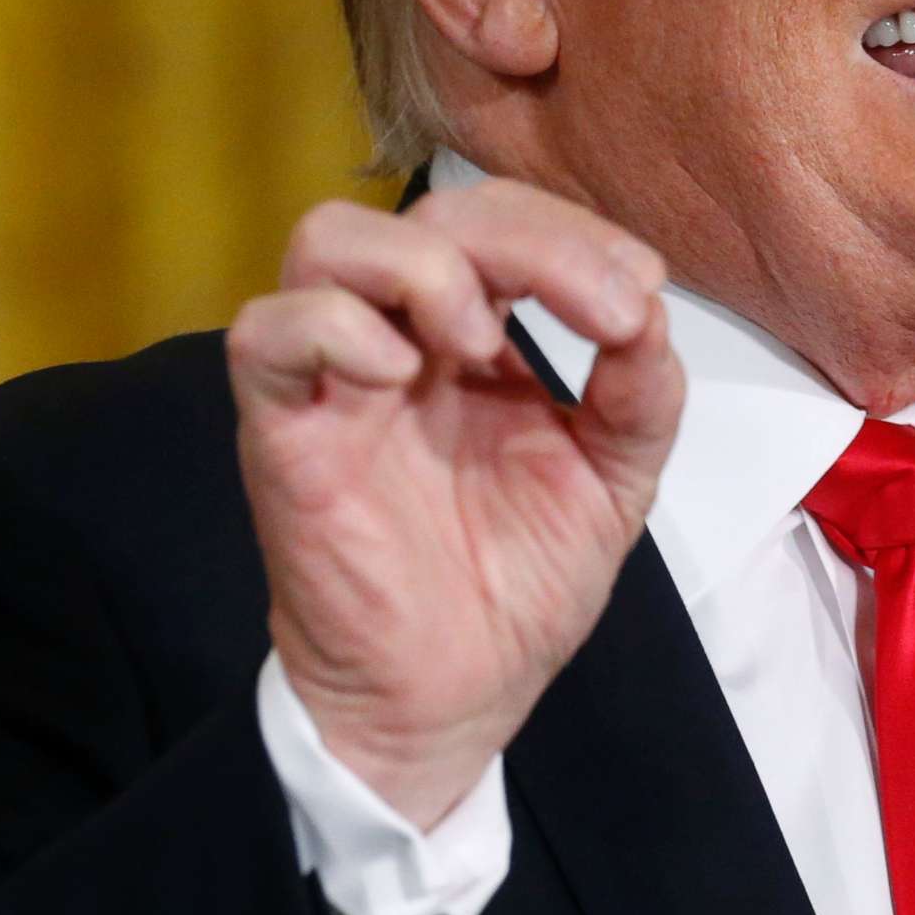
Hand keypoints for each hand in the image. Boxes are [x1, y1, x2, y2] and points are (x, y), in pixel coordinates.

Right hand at [230, 178, 682, 828]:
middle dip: (527, 239)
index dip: (574, 231)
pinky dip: (337, 328)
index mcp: (474, 336)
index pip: (503, 223)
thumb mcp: (612, 482)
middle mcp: (398, 338)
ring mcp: (333, 379)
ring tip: (481, 343)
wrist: (448, 703)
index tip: (638, 291)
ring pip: (329, 237)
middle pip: (430, 211)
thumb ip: (639, 393)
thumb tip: (648, 305)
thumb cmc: (516, 588)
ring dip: (423, 265)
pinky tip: (401, 378)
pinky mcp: (282, 432)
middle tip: (596, 310)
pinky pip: (266, 332)